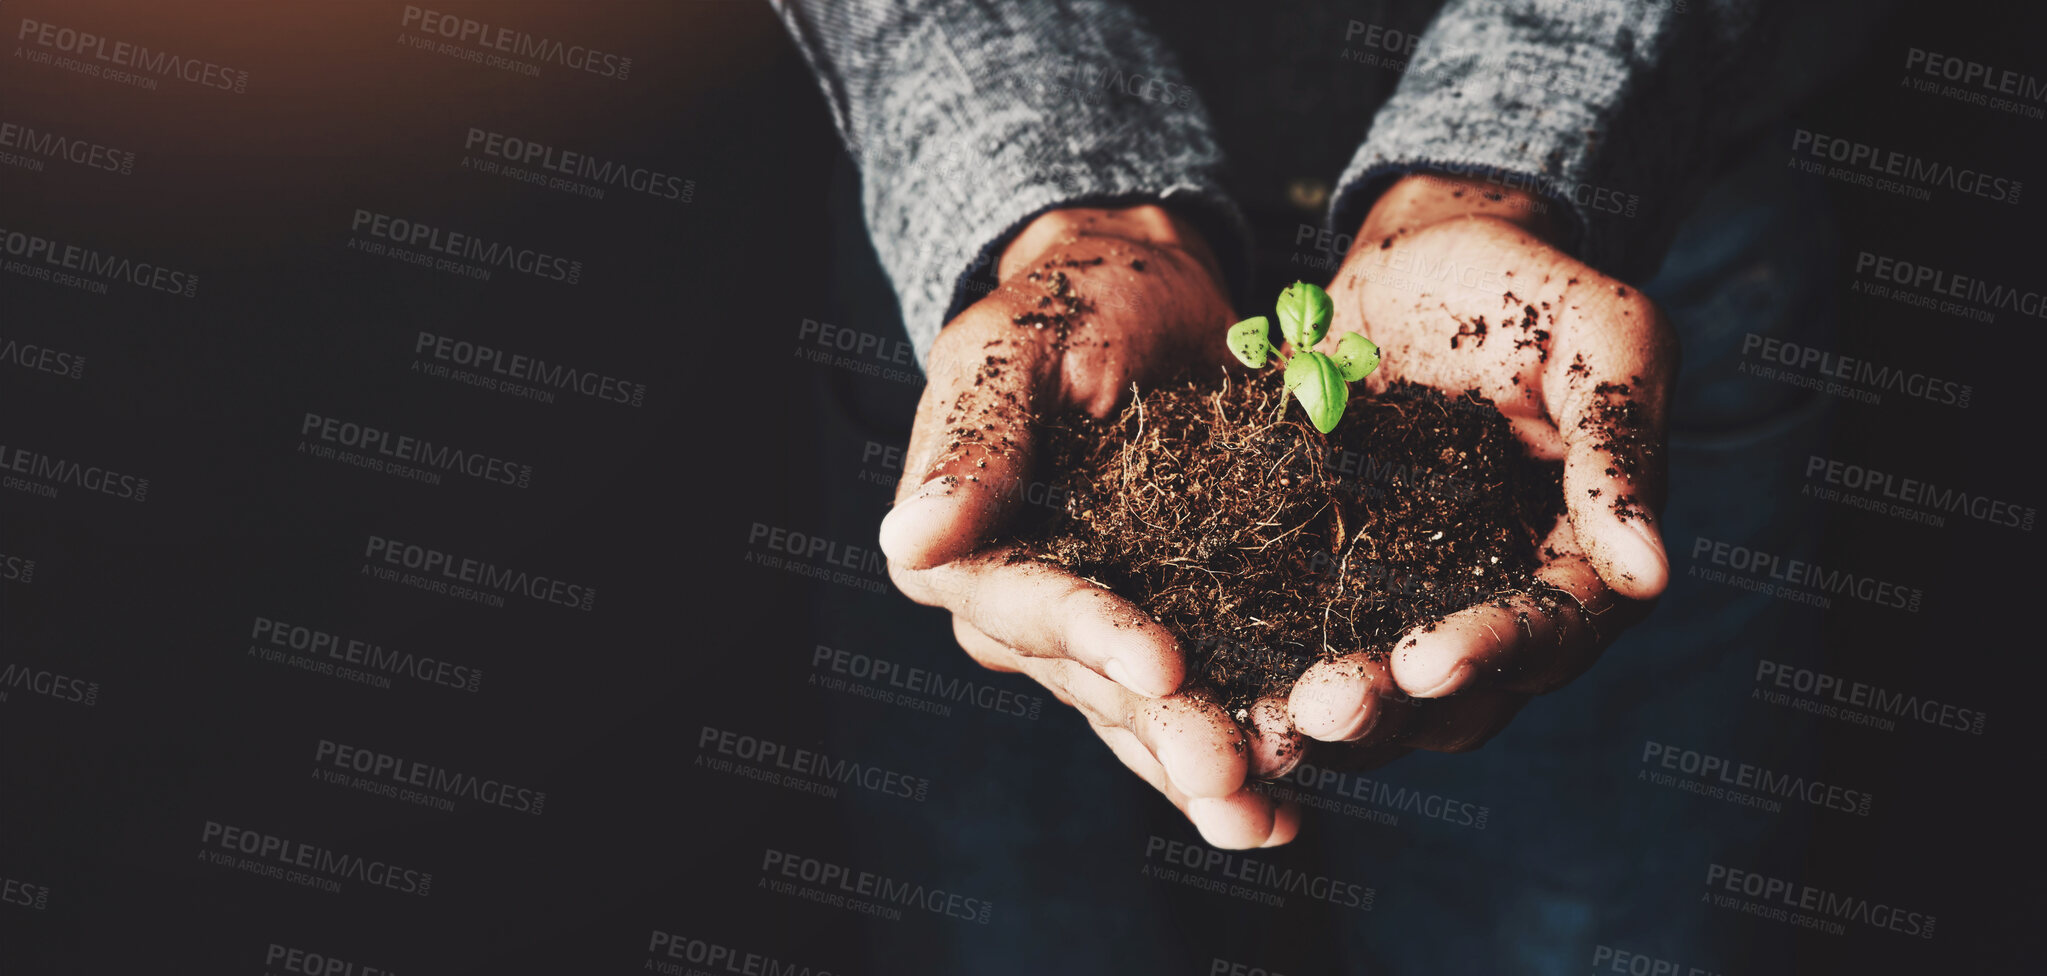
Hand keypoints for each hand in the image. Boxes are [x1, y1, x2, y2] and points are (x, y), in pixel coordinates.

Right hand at [881, 205, 1300, 847]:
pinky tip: (1290, 812)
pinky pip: (1195, 706)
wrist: (1144, 294)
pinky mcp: (1166, 627)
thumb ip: (971, 438)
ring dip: (1202, 773)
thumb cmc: (1069, 298)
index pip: (1030, 605)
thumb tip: (910, 537)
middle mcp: (1018, 612)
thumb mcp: (1014, 345)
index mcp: (962, 549)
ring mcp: (1092, 634)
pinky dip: (1240, 750)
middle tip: (1233, 777)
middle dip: (1165, 732)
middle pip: (1093, 686)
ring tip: (1267, 818)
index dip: (1094, 638)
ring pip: (1144, 719)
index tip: (1162, 664)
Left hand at [1287, 173, 1675, 761]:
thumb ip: (1617, 446)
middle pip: (1460, 692)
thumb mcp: (1601, 336)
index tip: (1427, 661)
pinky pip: (1302, 646)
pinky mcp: (1332, 580)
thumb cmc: (1526, 283)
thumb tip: (1649, 575)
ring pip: (1383, 695)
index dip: (1492, 651)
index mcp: (1579, 553)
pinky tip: (1220, 696)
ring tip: (1268, 727)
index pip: (1550, 628)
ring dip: (1330, 719)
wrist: (1418, 253)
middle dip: (1393, 708)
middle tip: (1325, 709)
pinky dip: (1267, 678)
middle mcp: (1497, 596)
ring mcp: (1411, 598)